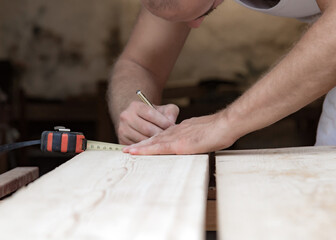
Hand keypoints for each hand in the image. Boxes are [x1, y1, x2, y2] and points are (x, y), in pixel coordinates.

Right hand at [117, 101, 178, 144]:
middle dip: (160, 134)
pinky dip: (147, 148)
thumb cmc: (154, 115)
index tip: (172, 126)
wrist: (138, 119)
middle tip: (170, 137)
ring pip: (142, 139)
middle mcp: (126, 116)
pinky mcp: (122, 140)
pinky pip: (137, 147)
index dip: (163, 121)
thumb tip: (171, 123)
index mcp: (135, 106)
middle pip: (146, 128)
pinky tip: (155, 146)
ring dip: (154, 143)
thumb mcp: (163, 109)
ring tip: (164, 142)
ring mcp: (122, 129)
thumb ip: (170, 113)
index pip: (150, 114)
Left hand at [123, 111, 237, 154]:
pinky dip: (146, 150)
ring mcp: (176, 137)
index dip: (152, 141)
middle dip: (142, 144)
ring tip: (127, 151)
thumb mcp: (203, 132)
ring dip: (140, 147)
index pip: (163, 136)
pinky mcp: (178, 144)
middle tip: (128, 148)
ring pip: (153, 143)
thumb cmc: (220, 130)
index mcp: (181, 129)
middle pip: (155, 139)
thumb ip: (194, 136)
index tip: (143, 145)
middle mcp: (176, 132)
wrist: (225, 124)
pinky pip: (158, 148)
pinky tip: (136, 152)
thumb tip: (193, 141)